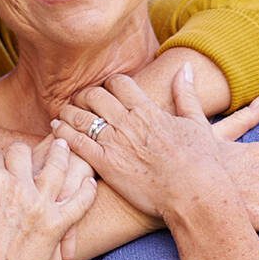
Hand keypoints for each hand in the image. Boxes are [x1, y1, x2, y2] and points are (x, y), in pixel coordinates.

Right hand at [0, 140, 96, 259]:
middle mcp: (16, 185)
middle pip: (21, 153)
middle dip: (21, 151)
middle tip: (26, 153)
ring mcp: (39, 203)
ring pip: (55, 167)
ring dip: (60, 154)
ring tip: (64, 146)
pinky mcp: (56, 224)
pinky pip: (79, 202)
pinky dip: (87, 191)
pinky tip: (90, 182)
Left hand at [53, 66, 233, 219]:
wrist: (195, 192)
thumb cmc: (201, 160)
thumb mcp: (197, 121)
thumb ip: (186, 94)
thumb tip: (186, 68)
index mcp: (148, 109)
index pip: (119, 83)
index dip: (109, 84)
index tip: (105, 90)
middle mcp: (128, 122)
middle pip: (95, 96)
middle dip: (85, 95)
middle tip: (80, 101)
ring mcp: (115, 143)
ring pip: (81, 116)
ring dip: (69, 112)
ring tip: (63, 113)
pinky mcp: (106, 165)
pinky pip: (77, 143)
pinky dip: (63, 133)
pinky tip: (57, 130)